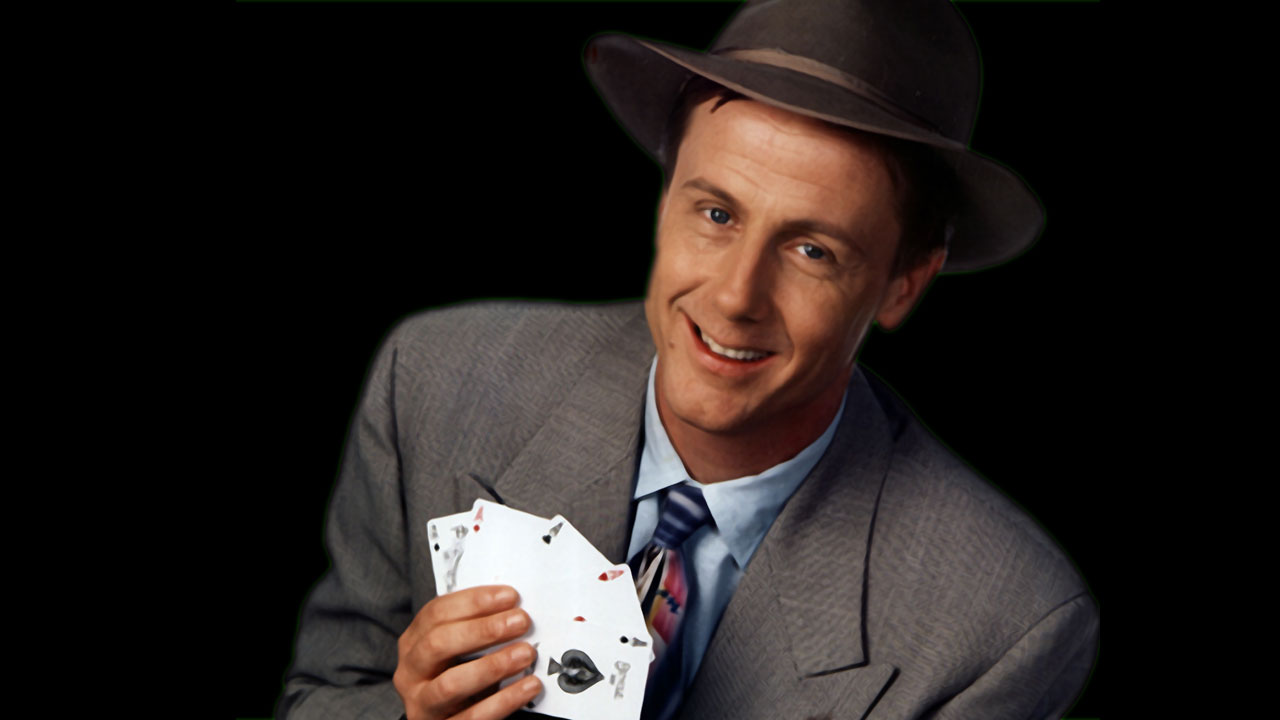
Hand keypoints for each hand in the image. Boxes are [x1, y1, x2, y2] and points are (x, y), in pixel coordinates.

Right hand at [394, 585, 541, 719]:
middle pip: (438, 644)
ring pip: (451, 684)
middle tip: (520, 621)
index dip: (474, 601)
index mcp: (413, 643)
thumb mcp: (460, 650)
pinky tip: (529, 685)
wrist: (452, 718)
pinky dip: (505, 700)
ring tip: (526, 653)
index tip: (510, 596)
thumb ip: (477, 628)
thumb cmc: (460, 676)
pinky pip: (474, 716)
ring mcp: (422, 704)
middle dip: (483, 630)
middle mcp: (410, 673)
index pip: (436, 613)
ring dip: (493, 666)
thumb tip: (514, 608)